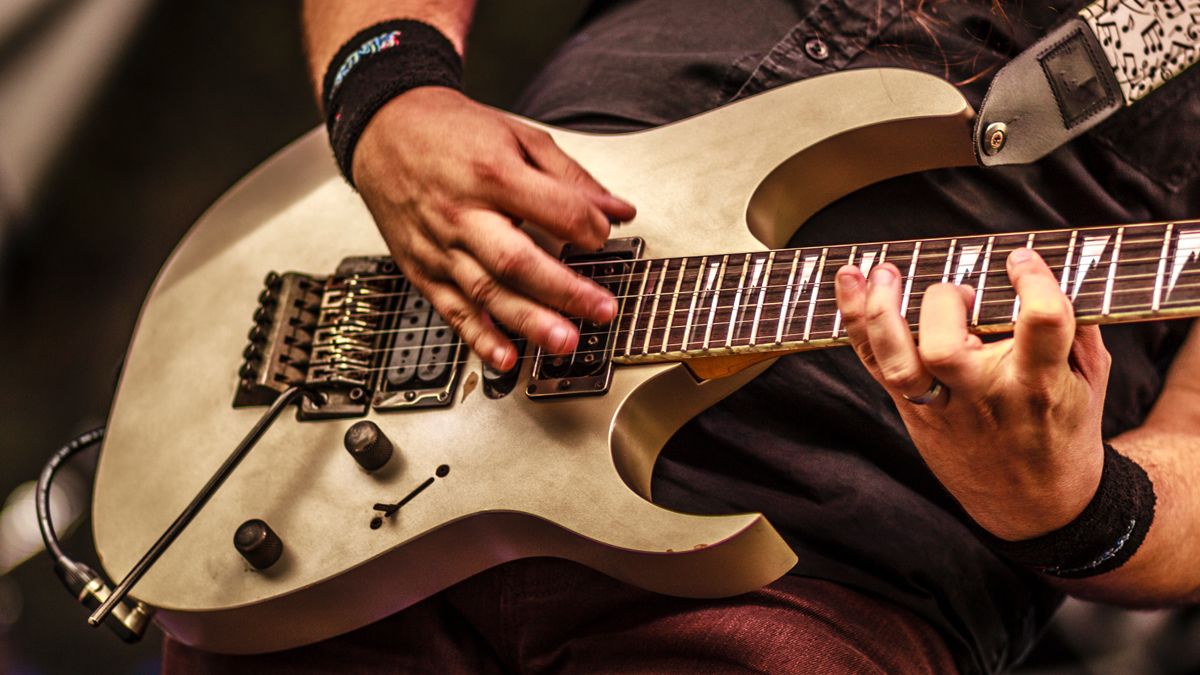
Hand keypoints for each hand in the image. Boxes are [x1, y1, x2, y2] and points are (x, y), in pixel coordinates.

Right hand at [351, 87, 635, 369]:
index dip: (588, 226)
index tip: (606, 235)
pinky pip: (452, 311)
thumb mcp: (517, 136)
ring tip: (564, 341)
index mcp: (491, 173)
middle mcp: (462, 214)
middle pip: (517, 260)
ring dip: (529, 322)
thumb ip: (570, 177)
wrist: (383, 130)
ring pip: (486, 293)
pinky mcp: (422, 269)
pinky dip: (479, 338)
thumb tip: (617, 209)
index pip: (553, 208)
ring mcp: (439, 246)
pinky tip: (506, 357)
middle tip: (601, 310)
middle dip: (564, 290)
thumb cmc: (449, 131)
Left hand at [835, 248, 1110, 540]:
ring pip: (899, 361)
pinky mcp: (912, 411)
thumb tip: (1058, 271)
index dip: (1033, 284)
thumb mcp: (1088, 383)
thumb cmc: (1062, 434)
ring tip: (883, 271)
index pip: (1040, 326)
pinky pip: (875, 364)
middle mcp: (984, 397)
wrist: (1034, 506)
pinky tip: (849, 282)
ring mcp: (942, 408)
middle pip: (945, 348)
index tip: (1021, 259)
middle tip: (960, 293)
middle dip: (945, 304)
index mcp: (1039, 386)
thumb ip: (1077, 328)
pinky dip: (856, 322)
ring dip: (882, 312)